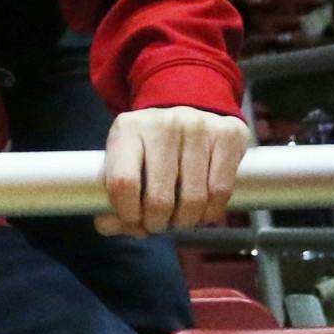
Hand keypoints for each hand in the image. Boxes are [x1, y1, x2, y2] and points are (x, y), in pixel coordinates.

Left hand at [97, 105, 248, 236]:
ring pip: (193, 198)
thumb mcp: (125, 156)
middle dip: (158, 223)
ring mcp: (197, 127)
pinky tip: (203, 213)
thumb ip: (114, 192)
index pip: (123, 182)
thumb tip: (106, 226)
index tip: (133, 222)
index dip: (127, 213)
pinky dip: (211, 212)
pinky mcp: (227, 135)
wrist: (190, 107)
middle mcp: (162, 124)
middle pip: (159, 197)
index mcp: (127, 129)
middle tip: (159, 225)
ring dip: (186, 221)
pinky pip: (220, 190)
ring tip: (181, 221)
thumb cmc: (152, 143)